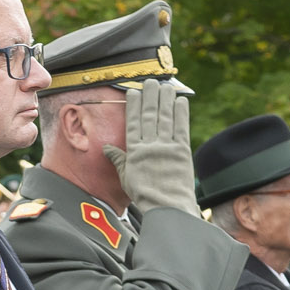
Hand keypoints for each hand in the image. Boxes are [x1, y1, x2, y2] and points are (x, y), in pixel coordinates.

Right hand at [110, 80, 198, 217]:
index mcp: (135, 152)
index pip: (133, 123)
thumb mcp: (126, 178)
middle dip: (150, 96)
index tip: (134, 91)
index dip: (134, 105)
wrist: (167, 208)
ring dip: (165, 99)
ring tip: (165, 85)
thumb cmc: (145, 196)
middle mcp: (150, 146)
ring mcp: (167, 147)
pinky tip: (180, 100)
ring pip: (165, 117)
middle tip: (150, 81)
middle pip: (149, 115)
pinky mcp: (183, 151)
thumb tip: (106, 148)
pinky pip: (181, 128)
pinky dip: (181, 113)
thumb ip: (119, 160)